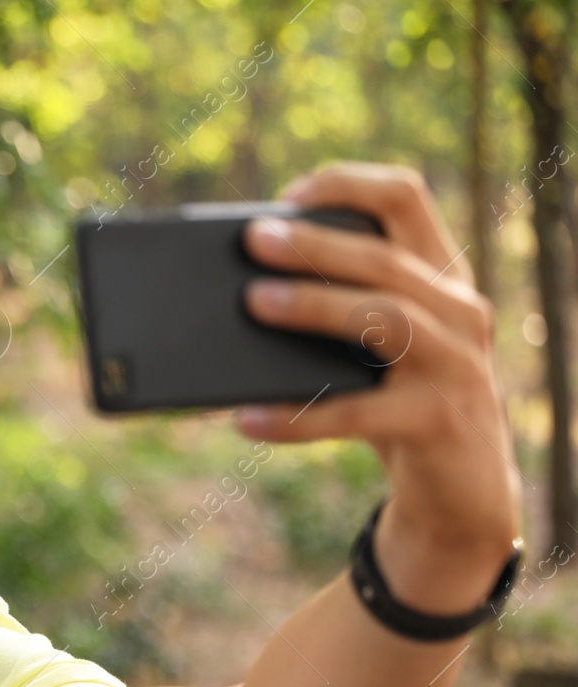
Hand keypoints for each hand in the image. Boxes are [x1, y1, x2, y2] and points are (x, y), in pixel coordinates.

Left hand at [235, 162, 522, 612]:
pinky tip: (248, 420)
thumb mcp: (374, 347)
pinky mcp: (440, 421)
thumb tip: (237, 294)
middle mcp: (459, 309)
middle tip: (253, 239)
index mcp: (440, 274)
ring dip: (315, 305)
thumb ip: (335, 310)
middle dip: (315, 244)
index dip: (348, 185)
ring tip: (252, 304)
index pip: (405, 197)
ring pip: (384, 319)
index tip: (289, 195)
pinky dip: (299, 416)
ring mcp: (457, 365)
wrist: (461, 489)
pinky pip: (360, 413)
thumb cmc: (397, 401)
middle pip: (385, 258)